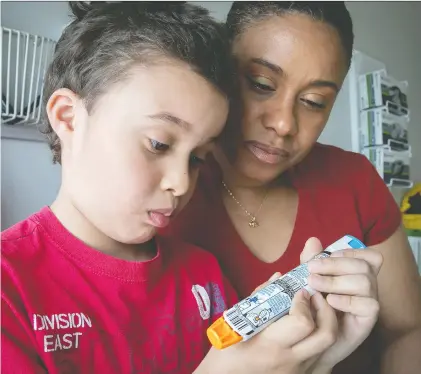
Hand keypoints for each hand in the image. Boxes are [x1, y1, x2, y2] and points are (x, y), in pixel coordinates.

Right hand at [195, 272, 337, 373]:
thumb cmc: (226, 352)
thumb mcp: (236, 322)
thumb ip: (259, 297)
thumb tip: (278, 278)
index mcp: (270, 345)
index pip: (302, 323)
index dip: (303, 303)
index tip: (299, 291)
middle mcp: (289, 361)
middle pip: (325, 335)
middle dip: (326, 310)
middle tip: (315, 295)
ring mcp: (297, 371)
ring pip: (328, 346)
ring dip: (326, 322)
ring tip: (315, 308)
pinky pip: (320, 354)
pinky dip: (319, 336)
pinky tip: (310, 325)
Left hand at [302, 237, 382, 371]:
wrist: (310, 338)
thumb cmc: (312, 304)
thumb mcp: (308, 279)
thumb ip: (311, 260)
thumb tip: (312, 241)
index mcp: (357, 273)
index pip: (369, 256)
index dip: (351, 252)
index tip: (327, 255)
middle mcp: (367, 285)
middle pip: (364, 265)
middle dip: (335, 264)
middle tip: (311, 270)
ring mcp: (369, 302)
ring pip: (365, 282)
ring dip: (336, 281)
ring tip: (314, 285)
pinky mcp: (367, 320)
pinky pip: (368, 305)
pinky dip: (347, 300)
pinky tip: (329, 301)